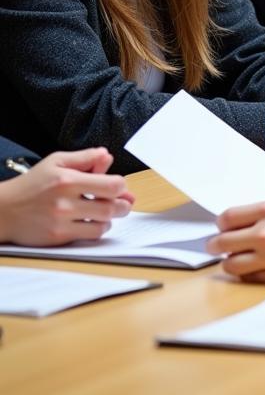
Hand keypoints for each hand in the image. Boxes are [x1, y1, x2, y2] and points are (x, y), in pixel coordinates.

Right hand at [0, 148, 133, 245]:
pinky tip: (94, 222)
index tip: (119, 186)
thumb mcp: (57, 161)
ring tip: (107, 211)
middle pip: (111, 207)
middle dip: (123, 205)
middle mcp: (65, 202)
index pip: (112, 185)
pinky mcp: (57, 237)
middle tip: (124, 203)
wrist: (4, 210)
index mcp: (68, 179)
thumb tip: (108, 157)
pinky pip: (89, 236)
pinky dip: (97, 229)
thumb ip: (85, 157)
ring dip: (111, 218)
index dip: (121, 186)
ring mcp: (61, 221)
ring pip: (103, 224)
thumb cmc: (32, 184)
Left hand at [208, 201, 264, 284]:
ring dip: (231, 262)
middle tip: (220, 247)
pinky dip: (247, 275)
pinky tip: (255, 270)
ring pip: (230, 264)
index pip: (227, 217)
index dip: (221, 225)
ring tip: (238, 260)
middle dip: (217, 246)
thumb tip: (241, 225)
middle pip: (221, 241)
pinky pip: (248, 278)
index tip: (224, 229)